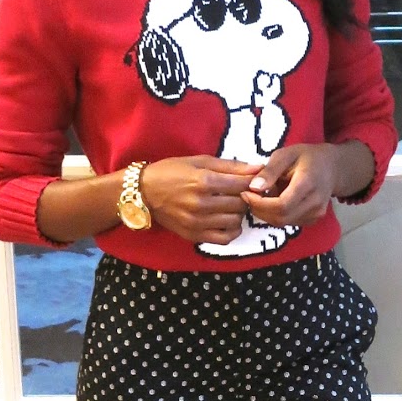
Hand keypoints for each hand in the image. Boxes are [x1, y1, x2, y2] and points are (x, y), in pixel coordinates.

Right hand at [141, 155, 263, 245]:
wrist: (143, 192)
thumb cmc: (171, 171)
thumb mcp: (199, 161)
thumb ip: (230, 166)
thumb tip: (258, 168)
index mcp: (204, 181)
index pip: (243, 185)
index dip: (252, 182)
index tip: (252, 181)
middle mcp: (202, 203)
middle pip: (241, 204)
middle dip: (245, 197)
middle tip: (239, 192)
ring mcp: (197, 222)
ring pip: (235, 221)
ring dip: (238, 213)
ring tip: (231, 205)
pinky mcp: (193, 235)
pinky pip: (224, 239)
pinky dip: (232, 231)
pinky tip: (227, 221)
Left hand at [239, 143, 339, 228]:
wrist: (332, 167)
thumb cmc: (307, 157)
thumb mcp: (286, 154)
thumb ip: (269, 171)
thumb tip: (253, 187)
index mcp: (308, 183)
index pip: (281, 205)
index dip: (260, 204)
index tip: (246, 193)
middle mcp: (315, 202)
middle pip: (281, 218)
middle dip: (259, 210)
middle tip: (249, 196)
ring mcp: (316, 213)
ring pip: (283, 223)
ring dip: (266, 213)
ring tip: (262, 196)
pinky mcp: (314, 219)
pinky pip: (289, 222)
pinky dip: (275, 215)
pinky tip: (273, 201)